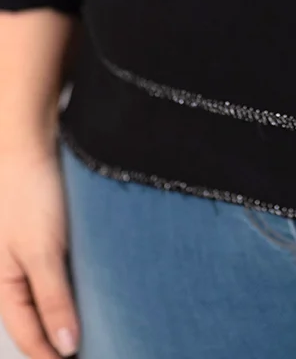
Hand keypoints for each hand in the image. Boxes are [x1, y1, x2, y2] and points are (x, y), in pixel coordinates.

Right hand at [0, 144, 78, 357]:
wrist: (29, 142)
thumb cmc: (29, 194)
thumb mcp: (42, 251)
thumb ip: (53, 298)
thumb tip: (65, 347)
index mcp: (4, 286)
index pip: (28, 336)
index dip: (51, 357)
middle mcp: (14, 274)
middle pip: (38, 319)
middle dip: (61, 339)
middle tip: (96, 349)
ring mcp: (30, 254)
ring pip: (51, 296)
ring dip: (72, 311)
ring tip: (102, 327)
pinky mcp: (48, 235)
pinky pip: (62, 271)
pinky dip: (77, 285)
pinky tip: (99, 288)